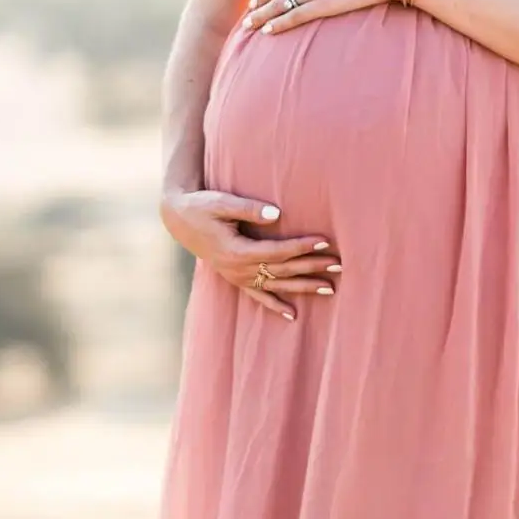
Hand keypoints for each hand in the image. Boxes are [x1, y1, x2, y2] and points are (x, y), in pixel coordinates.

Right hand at [159, 188, 340, 321]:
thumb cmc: (202, 206)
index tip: (325, 241)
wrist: (179, 219)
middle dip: (311, 268)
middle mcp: (238, 269)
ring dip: (303, 287)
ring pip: (276, 286)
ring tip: (330, 289)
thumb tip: (277, 213)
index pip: (278, 251)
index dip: (302, 247)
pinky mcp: (235, 278)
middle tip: (339, 265)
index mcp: (237, 251)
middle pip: (282, 270)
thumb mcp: (222, 203)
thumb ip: (249, 208)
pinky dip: (275, 305)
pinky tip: (293, 315)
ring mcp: (237, 277)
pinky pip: (258, 296)